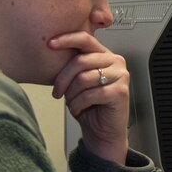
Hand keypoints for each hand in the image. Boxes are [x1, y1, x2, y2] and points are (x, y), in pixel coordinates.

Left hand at [47, 32, 128, 163]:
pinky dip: (79, 104)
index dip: (66, 39)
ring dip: (72, 94)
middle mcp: (116, 62)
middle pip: (81, 61)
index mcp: (105, 55)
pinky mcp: (121, 92)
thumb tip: (53, 51)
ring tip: (72, 102)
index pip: (85, 39)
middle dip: (63, 78)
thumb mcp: (77, 82)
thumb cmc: (90, 107)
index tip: (50, 44)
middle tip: (57, 91)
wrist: (103, 132)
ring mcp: (121, 76)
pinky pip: (90, 94)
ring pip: (84, 78)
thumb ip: (73, 66)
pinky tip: (79, 109)